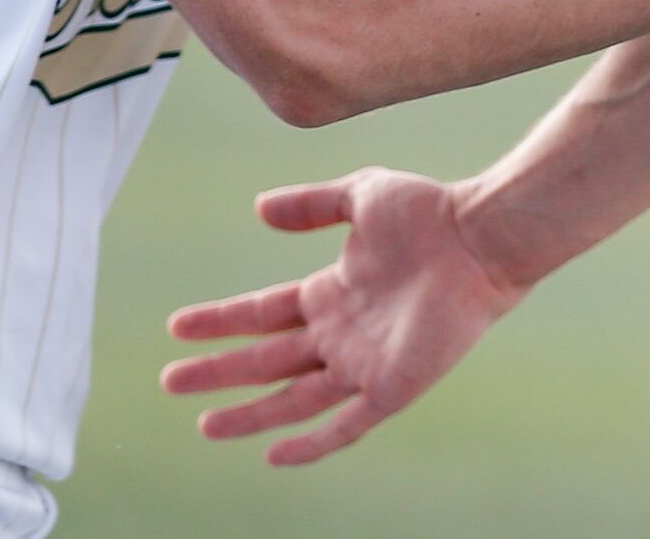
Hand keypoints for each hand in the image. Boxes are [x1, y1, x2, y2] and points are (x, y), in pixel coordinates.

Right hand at [164, 167, 527, 466]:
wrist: (480, 237)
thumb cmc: (429, 211)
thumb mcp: (360, 195)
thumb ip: (312, 204)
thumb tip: (258, 208)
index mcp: (331, 292)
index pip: (263, 314)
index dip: (220, 321)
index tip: (177, 327)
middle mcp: (342, 333)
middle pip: (267, 360)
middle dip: (219, 372)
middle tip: (170, 380)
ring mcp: (365, 363)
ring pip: (295, 399)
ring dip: (250, 413)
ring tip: (204, 423)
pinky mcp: (393, 386)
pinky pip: (346, 425)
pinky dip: (313, 443)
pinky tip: (274, 455)